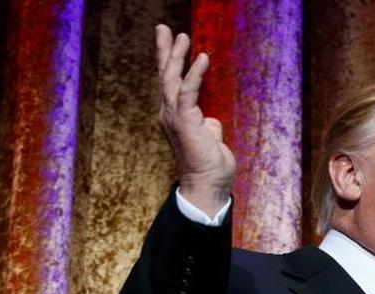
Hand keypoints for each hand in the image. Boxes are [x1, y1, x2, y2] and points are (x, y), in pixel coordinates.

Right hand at [155, 24, 234, 214]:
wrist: (208, 184)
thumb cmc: (209, 165)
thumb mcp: (209, 138)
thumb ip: (207, 125)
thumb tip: (210, 121)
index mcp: (175, 115)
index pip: (170, 83)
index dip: (170, 60)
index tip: (171, 39)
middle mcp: (169, 113)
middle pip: (165, 76)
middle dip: (165, 50)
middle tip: (164, 27)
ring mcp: (174, 117)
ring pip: (172, 80)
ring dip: (176, 57)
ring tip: (183, 36)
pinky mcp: (185, 122)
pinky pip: (188, 92)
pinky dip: (195, 73)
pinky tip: (202, 57)